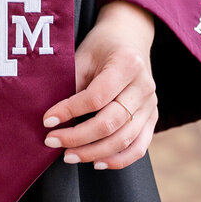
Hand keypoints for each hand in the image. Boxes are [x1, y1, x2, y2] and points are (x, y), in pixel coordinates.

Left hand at [41, 0, 156, 170]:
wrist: (129, 38)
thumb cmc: (101, 46)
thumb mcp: (84, 55)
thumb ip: (74, 85)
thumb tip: (54, 119)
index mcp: (127, 64)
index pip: (96, 97)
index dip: (70, 111)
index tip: (47, 121)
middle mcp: (144, 86)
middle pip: (111, 122)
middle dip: (78, 137)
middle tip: (52, 142)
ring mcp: (151, 104)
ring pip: (124, 140)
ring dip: (94, 153)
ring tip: (69, 156)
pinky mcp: (153, 118)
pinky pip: (139, 147)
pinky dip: (118, 160)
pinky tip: (96, 163)